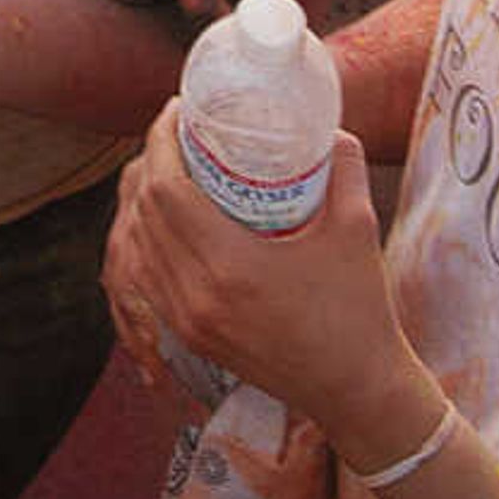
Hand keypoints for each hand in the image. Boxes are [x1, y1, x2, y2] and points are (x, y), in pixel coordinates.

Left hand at [103, 107, 430, 447]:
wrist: (353, 388)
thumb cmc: (359, 308)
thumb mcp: (358, 225)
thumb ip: (343, 165)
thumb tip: (327, 126)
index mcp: (231, 266)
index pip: (166, 189)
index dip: (162, 140)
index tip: (178, 110)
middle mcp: (197, 295)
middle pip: (146, 211)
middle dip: (153, 160)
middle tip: (179, 131)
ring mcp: (188, 320)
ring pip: (139, 244)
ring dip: (145, 199)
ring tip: (172, 166)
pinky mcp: (190, 336)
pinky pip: (147, 276)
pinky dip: (148, 239)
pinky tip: (168, 218)